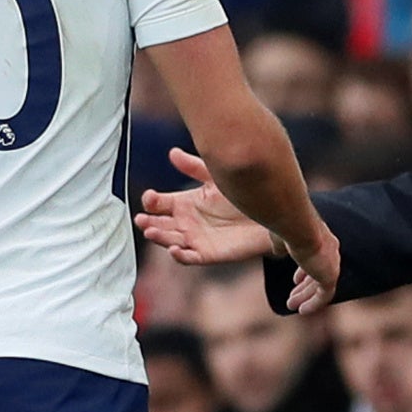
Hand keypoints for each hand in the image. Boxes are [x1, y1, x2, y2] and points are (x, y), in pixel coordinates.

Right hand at [134, 149, 280, 264]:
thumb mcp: (216, 177)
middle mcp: (186, 223)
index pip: (160, 204)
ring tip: (150, 231)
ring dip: (159, 238)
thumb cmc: (243, 193)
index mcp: (185, 203)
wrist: (269, 212)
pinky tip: (174, 249)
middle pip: (160, 224)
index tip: (149, 197)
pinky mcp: (208, 254)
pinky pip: (190, 258)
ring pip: (170, 241)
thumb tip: (172, 153)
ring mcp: (195, 239)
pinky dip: (180, 256)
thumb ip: (194, 167)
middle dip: (149, 223)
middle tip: (141, 219)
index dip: (152, 202)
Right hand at [285, 225, 340, 315]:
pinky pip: (324, 295)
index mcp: (321, 238)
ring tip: (291, 305)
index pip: (316, 258)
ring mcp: (332, 263)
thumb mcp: (281, 237)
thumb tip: (278, 252)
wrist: (298, 225)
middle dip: (305, 287)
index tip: (296, 280)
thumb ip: (281, 246)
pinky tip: (302, 310)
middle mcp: (330, 250)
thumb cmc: (288, 226)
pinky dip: (314, 303)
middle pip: (318, 273)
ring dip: (305, 296)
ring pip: (320, 285)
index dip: (305, 270)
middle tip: (293, 297)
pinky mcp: (331, 275)